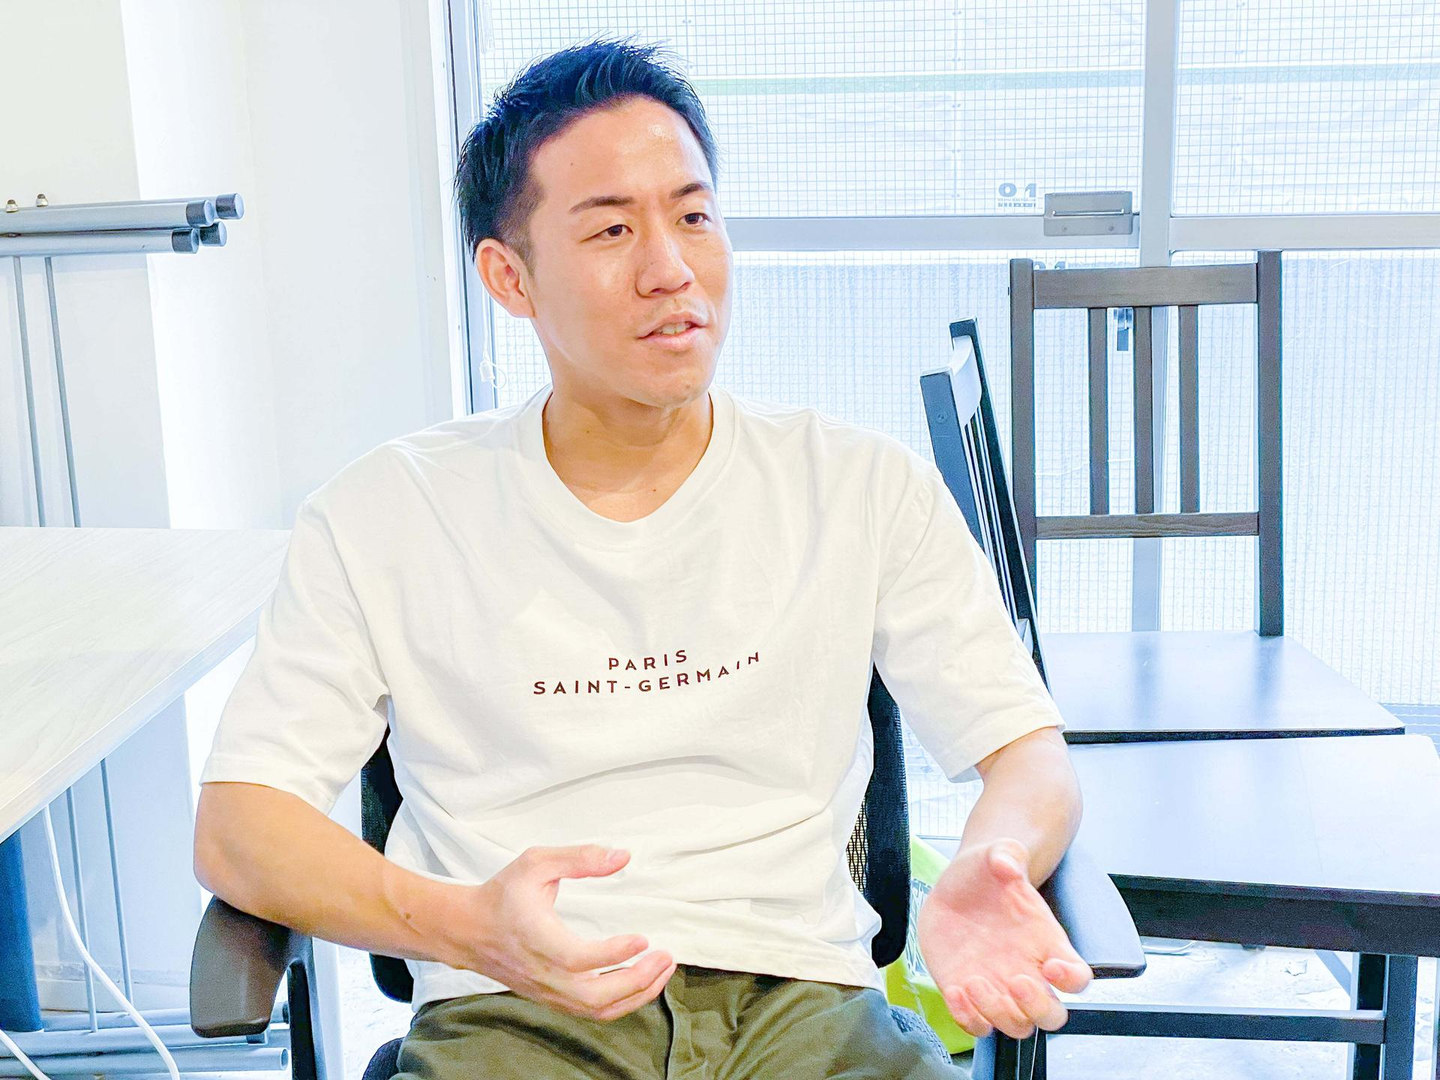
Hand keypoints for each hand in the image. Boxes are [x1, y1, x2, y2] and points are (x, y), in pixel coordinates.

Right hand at [445, 845, 675, 1020]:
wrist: (468, 930)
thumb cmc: (503, 894)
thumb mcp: (536, 863)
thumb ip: (580, 858)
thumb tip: (622, 856)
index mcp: (538, 940)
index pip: (580, 959)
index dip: (614, 954)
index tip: (643, 938)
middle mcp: (544, 974)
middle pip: (595, 998)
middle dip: (638, 981)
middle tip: (666, 957)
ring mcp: (548, 991)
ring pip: (597, 1010)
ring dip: (636, 994)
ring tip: (662, 970)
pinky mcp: (553, 998)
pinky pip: (592, 1011)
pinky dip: (622, 1002)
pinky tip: (641, 980)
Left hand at [915, 837, 1091, 1039]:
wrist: (956, 886)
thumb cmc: (987, 875)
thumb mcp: (996, 854)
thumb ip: (1006, 853)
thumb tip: (1006, 862)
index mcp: (1047, 944)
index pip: (1078, 976)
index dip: (1072, 979)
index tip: (1053, 966)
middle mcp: (1028, 973)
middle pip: (1051, 1015)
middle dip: (1037, 1007)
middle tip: (1016, 981)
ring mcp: (999, 988)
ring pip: (1015, 1025)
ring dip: (997, 1013)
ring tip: (973, 981)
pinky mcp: (969, 995)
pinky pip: (976, 1024)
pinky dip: (967, 1018)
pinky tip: (953, 989)